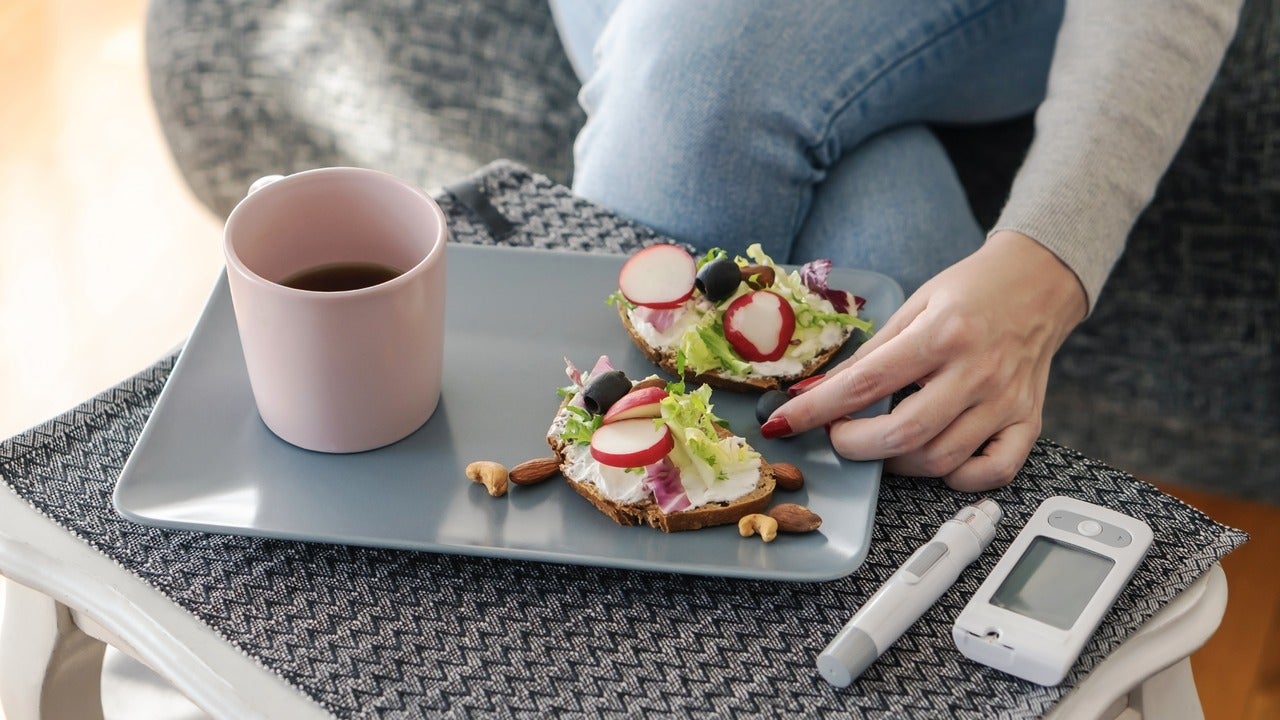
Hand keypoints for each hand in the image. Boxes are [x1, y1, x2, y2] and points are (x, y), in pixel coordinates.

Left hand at [765, 230, 1087, 490]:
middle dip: (853, 445)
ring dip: (896, 463)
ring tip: (881, 443)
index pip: (865, 383)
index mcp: (941, 334)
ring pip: (940, 460)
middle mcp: (976, 372)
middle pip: (903, 434)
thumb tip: (818, 393)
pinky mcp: (1029, 421)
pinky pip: (992, 472)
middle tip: (839, 435)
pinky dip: (958, 478)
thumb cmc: (971, 291)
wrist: (1041, 281)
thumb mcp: (913, 306)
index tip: (783, 423)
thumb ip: (870, 355)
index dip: (816, 410)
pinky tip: (935, 458)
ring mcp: (1005, 401)